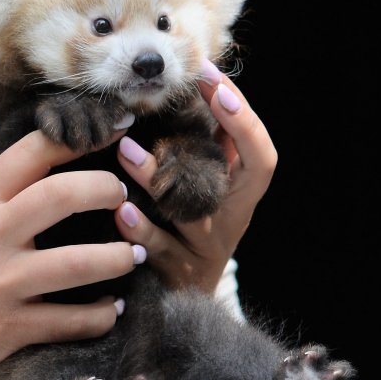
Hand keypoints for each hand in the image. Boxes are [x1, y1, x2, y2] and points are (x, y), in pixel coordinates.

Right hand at [0, 131, 137, 379]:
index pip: (32, 154)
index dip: (76, 138)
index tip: (109, 131)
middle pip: (65, 195)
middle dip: (106, 190)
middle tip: (124, 197)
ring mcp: (4, 282)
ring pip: (79, 262)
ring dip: (118, 258)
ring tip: (134, 255)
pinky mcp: (12, 326)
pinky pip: (70, 320)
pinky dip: (100, 316)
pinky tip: (113, 310)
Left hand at [112, 59, 276, 294]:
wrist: (180, 301)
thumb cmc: (182, 229)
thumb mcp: (195, 190)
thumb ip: (195, 149)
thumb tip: (180, 86)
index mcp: (241, 194)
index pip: (259, 151)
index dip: (243, 116)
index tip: (213, 78)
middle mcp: (234, 218)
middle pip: (253, 174)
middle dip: (232, 127)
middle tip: (198, 91)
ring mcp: (210, 248)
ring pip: (193, 212)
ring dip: (158, 178)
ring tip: (126, 150)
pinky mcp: (180, 274)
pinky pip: (161, 251)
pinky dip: (141, 230)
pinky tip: (121, 210)